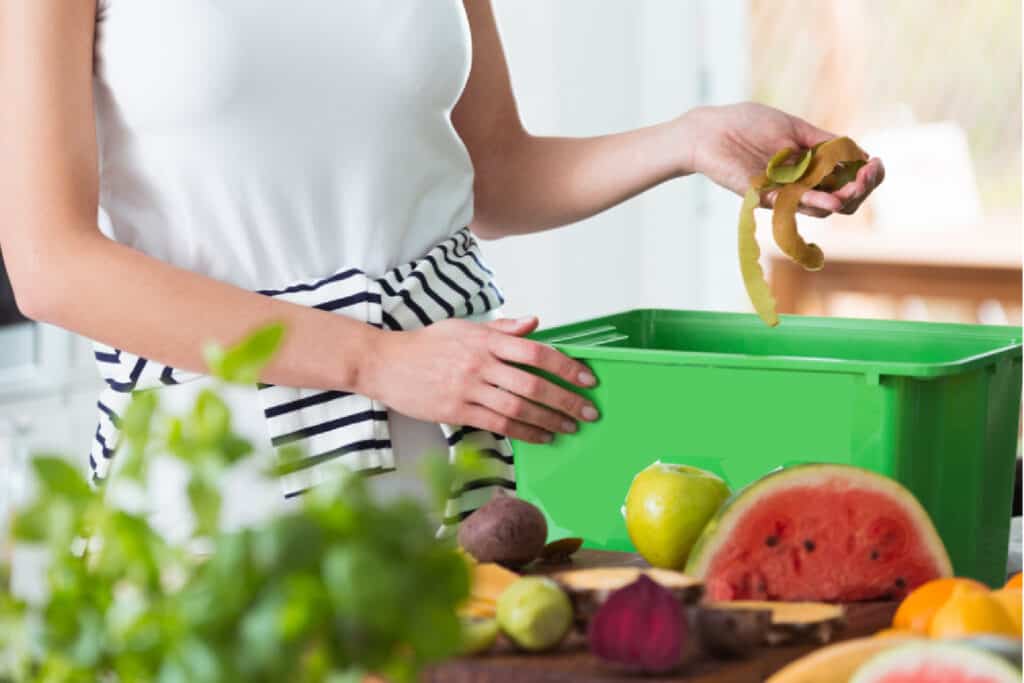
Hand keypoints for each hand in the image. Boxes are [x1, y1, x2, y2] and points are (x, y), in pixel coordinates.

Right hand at [358, 316, 598, 443]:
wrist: (385, 363)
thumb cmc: (426, 344)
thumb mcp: (465, 327)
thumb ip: (503, 328)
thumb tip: (536, 323)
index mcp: (486, 340)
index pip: (536, 351)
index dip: (565, 367)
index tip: (587, 379)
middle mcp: (480, 363)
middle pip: (533, 384)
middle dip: (566, 400)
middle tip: (588, 411)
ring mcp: (468, 388)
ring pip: (518, 408)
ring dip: (549, 420)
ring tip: (570, 427)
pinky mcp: (457, 411)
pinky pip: (498, 424)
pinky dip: (524, 432)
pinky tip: (542, 436)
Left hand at [681, 102, 883, 217]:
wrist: (710, 129)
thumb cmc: (747, 124)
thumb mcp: (794, 127)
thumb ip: (824, 141)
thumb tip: (859, 153)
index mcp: (811, 167)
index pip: (847, 182)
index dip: (867, 176)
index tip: (875, 163)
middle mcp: (800, 185)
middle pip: (842, 201)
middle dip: (861, 189)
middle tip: (868, 174)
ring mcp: (782, 193)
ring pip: (822, 208)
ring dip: (843, 198)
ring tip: (856, 187)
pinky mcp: (763, 197)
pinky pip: (792, 205)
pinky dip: (813, 202)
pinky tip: (831, 199)